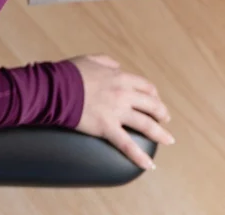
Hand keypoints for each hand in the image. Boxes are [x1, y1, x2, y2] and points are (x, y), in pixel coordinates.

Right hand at [69, 54, 174, 170]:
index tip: (155, 101)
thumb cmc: (70, 73)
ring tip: (168, 140)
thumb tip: (117, 67)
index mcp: (120, 78)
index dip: (154, 95)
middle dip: (162, 113)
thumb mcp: (91, 60)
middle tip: (165, 120)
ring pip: (146, 124)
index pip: (146, 87)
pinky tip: (149, 165)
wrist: (55, 88)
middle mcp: (124, 94)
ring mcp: (117, 112)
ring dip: (160, 134)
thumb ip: (107, 62)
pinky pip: (126, 144)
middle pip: (151, 105)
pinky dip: (139, 156)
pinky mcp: (106, 127)